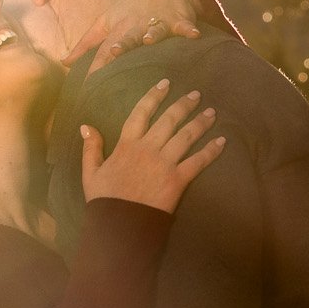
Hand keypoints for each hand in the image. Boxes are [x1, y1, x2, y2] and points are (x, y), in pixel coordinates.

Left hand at [72, 0, 206, 70]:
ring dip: (152, 33)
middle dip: (121, 45)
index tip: (86, 86)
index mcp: (118, 30)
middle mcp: (135, 26)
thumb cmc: (130, 9)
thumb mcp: (106, 23)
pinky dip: (188, 29)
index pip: (103, 51)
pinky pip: (184, 24)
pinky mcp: (178, 18)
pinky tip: (192, 34)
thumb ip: (87, 44)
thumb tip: (64, 63)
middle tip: (113, 52)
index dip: (95, 66)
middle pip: (127, 37)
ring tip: (149, 40)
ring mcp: (157, 20)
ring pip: (154, 29)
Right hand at [79, 78, 223, 215]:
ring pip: (186, 136)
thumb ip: (90, 148)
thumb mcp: (90, 172)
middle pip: (169, 120)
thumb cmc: (105, 199)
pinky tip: (222, 141)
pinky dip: (211, 151)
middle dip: (184, 105)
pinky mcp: (178, 180)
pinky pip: (198, 161)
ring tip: (212, 112)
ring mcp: (165, 163)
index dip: (154, 96)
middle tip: (197, 94)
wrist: (120, 225)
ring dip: (201, 122)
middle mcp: (148, 149)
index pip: (141, 113)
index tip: (165, 83)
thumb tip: (86, 126)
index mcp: (127, 145)